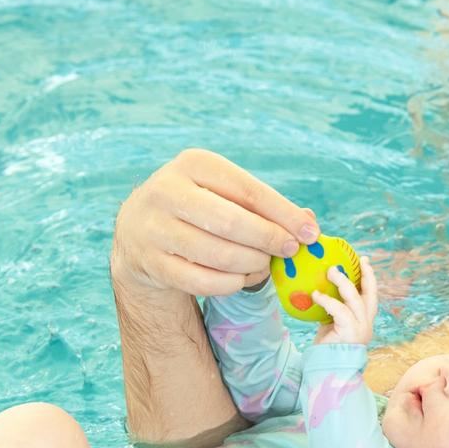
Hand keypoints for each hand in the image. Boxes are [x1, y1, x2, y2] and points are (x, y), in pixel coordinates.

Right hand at [110, 148, 318, 296]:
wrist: (138, 232)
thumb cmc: (199, 209)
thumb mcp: (226, 195)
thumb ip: (265, 207)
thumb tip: (308, 222)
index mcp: (194, 164)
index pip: (249, 190)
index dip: (285, 215)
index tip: (310, 234)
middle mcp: (167, 190)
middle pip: (232, 223)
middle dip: (268, 240)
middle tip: (290, 251)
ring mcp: (154, 227)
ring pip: (218, 255)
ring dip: (252, 265)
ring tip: (263, 265)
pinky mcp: (150, 262)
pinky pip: (202, 281)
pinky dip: (230, 284)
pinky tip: (241, 279)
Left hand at [313, 256, 377, 345]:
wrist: (325, 370)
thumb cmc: (326, 348)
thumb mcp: (331, 324)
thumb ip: (332, 309)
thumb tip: (319, 287)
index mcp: (363, 321)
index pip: (370, 295)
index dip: (369, 277)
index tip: (364, 260)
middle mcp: (366, 324)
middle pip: (370, 293)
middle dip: (365, 274)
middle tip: (355, 259)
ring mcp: (360, 329)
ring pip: (355, 299)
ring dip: (342, 282)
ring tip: (330, 271)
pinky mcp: (350, 333)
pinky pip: (340, 310)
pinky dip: (327, 300)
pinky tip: (316, 295)